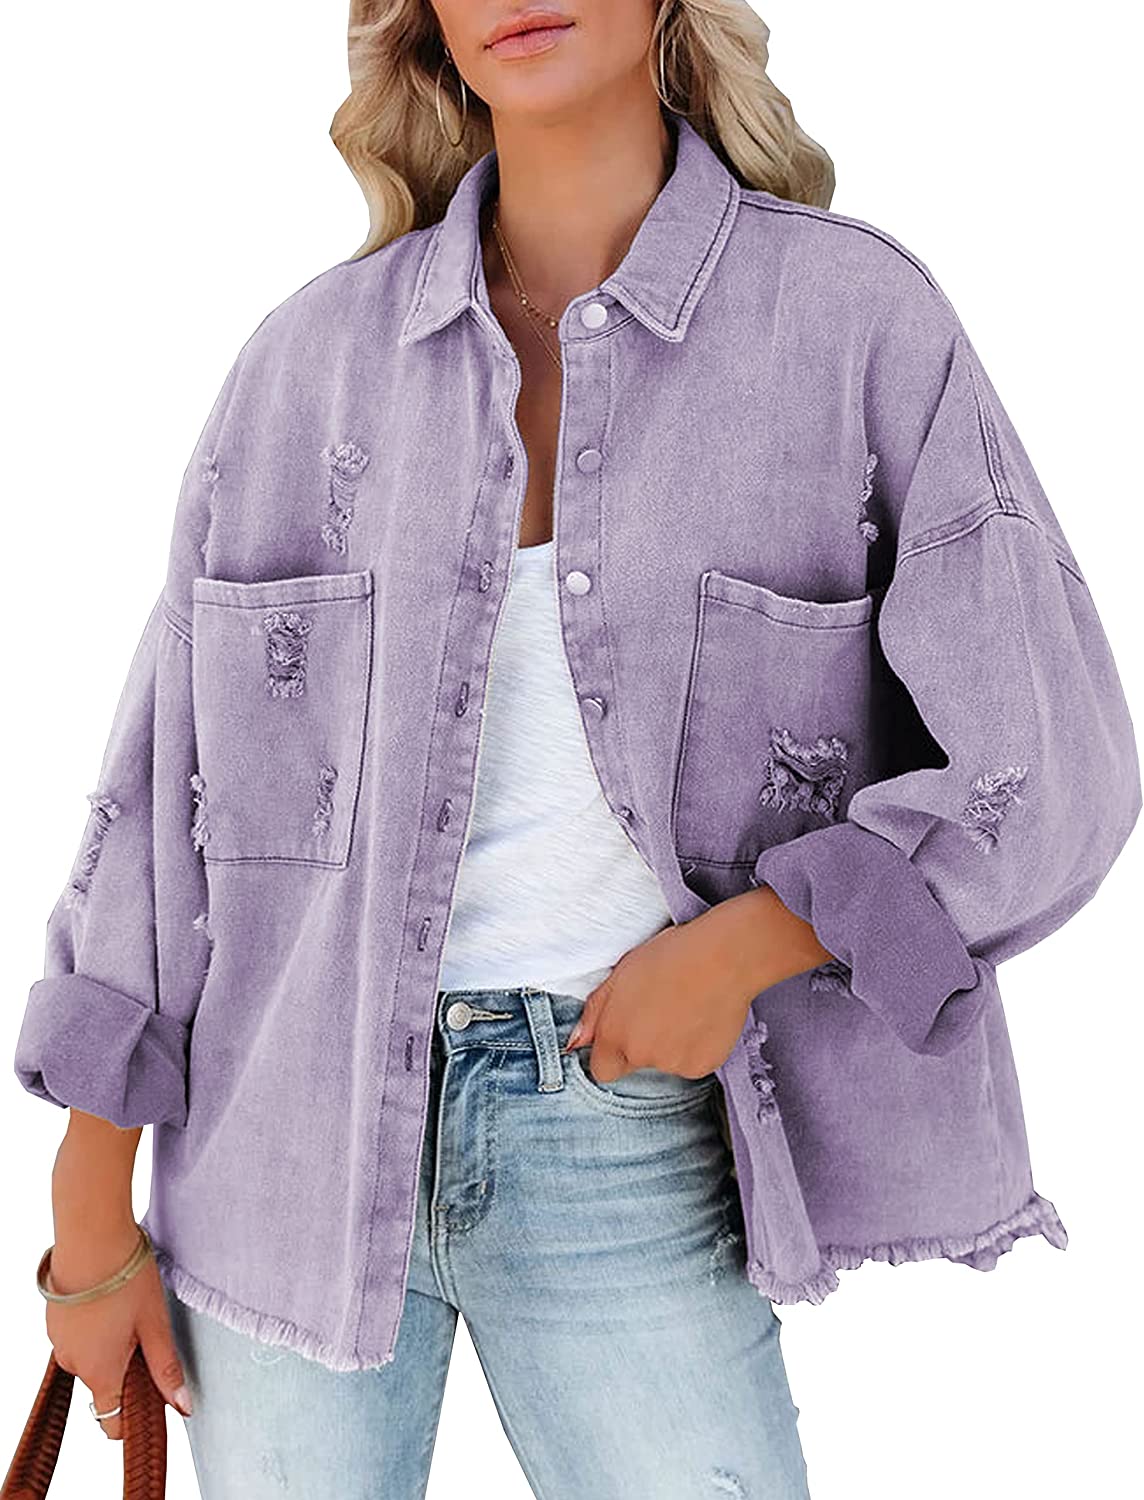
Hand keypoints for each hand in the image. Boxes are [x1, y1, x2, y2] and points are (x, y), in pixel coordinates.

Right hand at [46, 1226, 193, 1439]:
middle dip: (128, 1369)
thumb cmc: (125, 1279)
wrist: (90, 1236)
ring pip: (92, 1357)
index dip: (134, 1416)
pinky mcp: (55, 1319)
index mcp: (99, 1372)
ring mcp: (59, 1341)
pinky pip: (79, 1337)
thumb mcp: (155, 1325)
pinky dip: (96, 1328)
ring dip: (111, 1346)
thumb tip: (182, 1406)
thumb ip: (166, 1369)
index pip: (111, 1421)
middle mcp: (73, 1363)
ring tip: (130, 1310)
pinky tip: (111, 1300)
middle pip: (104, 1384)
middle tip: (149, 1334)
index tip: (154, 1397)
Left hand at [561, 885, 831, 1082]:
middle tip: (662, 1008)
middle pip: (635, 1064)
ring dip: (672, 1044)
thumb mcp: (621, 974)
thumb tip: (575, 1044)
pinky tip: (704, 1016)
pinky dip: (697, 1046)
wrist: (724, 957)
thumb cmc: (670, 955)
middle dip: (643, 1045)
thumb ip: (595, 1013)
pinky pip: (693, 1062)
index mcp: (615, 1035)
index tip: (627, 1030)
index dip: (612, 1052)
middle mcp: (641, 1057)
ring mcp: (674, 1065)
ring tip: (687, 1007)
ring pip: (666, 1063)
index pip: (602, 1070)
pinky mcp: (704, 1066)